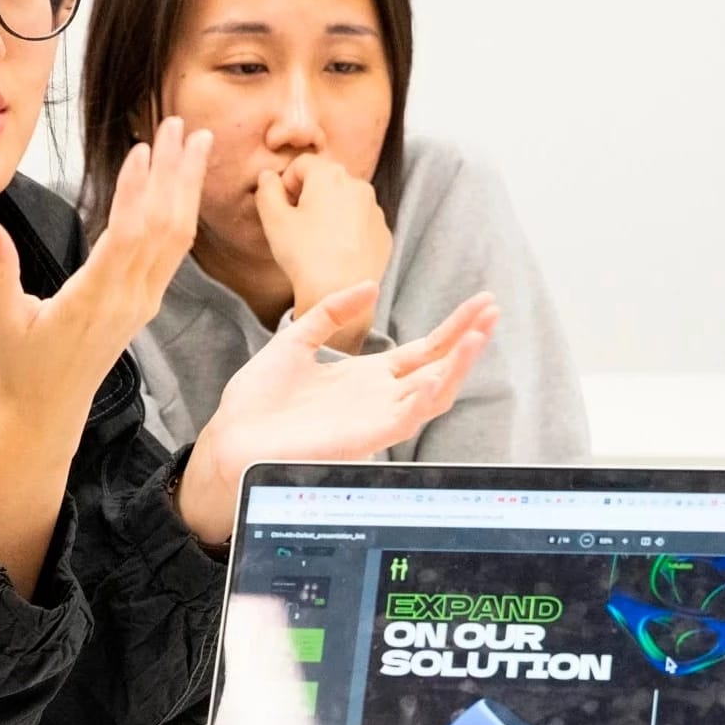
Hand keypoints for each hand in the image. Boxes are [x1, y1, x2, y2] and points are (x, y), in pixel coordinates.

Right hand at [0, 115, 211, 447]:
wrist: (45, 416)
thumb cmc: (20, 371)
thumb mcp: (0, 319)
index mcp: (92, 300)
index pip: (126, 237)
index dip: (137, 191)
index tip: (143, 148)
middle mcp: (126, 301)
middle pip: (163, 228)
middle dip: (174, 173)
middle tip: (180, 124)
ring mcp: (140, 304)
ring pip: (176, 239)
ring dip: (186, 188)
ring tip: (196, 143)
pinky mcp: (142, 307)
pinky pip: (172, 255)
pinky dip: (181, 215)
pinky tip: (184, 189)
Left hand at [177, 286, 498, 547]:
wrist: (232, 437)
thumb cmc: (257, 400)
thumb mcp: (295, 340)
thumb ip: (330, 312)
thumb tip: (369, 286)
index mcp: (365, 379)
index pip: (423, 352)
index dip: (453, 328)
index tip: (480, 303)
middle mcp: (378, 399)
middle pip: (438, 368)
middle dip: (467, 339)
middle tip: (492, 309)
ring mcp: (375, 420)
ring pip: (433, 394)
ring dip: (458, 364)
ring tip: (480, 333)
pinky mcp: (365, 438)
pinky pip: (407, 418)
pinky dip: (427, 396)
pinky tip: (440, 371)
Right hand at [256, 154, 392, 347]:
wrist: (339, 293)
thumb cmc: (304, 254)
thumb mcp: (273, 220)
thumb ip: (266, 190)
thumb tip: (268, 176)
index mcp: (329, 175)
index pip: (302, 164)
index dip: (286, 183)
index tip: (283, 207)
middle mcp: (358, 185)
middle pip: (326, 181)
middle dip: (309, 197)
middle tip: (297, 226)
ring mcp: (375, 210)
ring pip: (346, 202)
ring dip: (330, 214)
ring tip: (317, 243)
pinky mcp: (383, 233)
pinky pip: (361, 224)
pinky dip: (348, 232)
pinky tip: (336, 254)